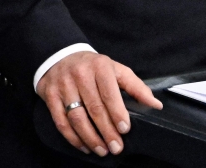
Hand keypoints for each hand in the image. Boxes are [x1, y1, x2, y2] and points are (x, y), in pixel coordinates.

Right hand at [36, 52, 162, 156]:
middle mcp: (81, 75)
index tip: (125, 129)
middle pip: (94, 108)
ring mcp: (63, 86)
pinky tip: (84, 146)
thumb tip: (155, 105)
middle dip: (106, 131)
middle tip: (116, 147)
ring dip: (90, 138)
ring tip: (102, 150)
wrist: (60, 56)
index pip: (109, 93)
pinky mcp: (50, 96)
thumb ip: (136, 87)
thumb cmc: (93, 67)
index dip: (117, 113)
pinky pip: (61, 121)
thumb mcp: (116, 70)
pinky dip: (73, 138)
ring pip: (77, 117)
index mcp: (100, 67)